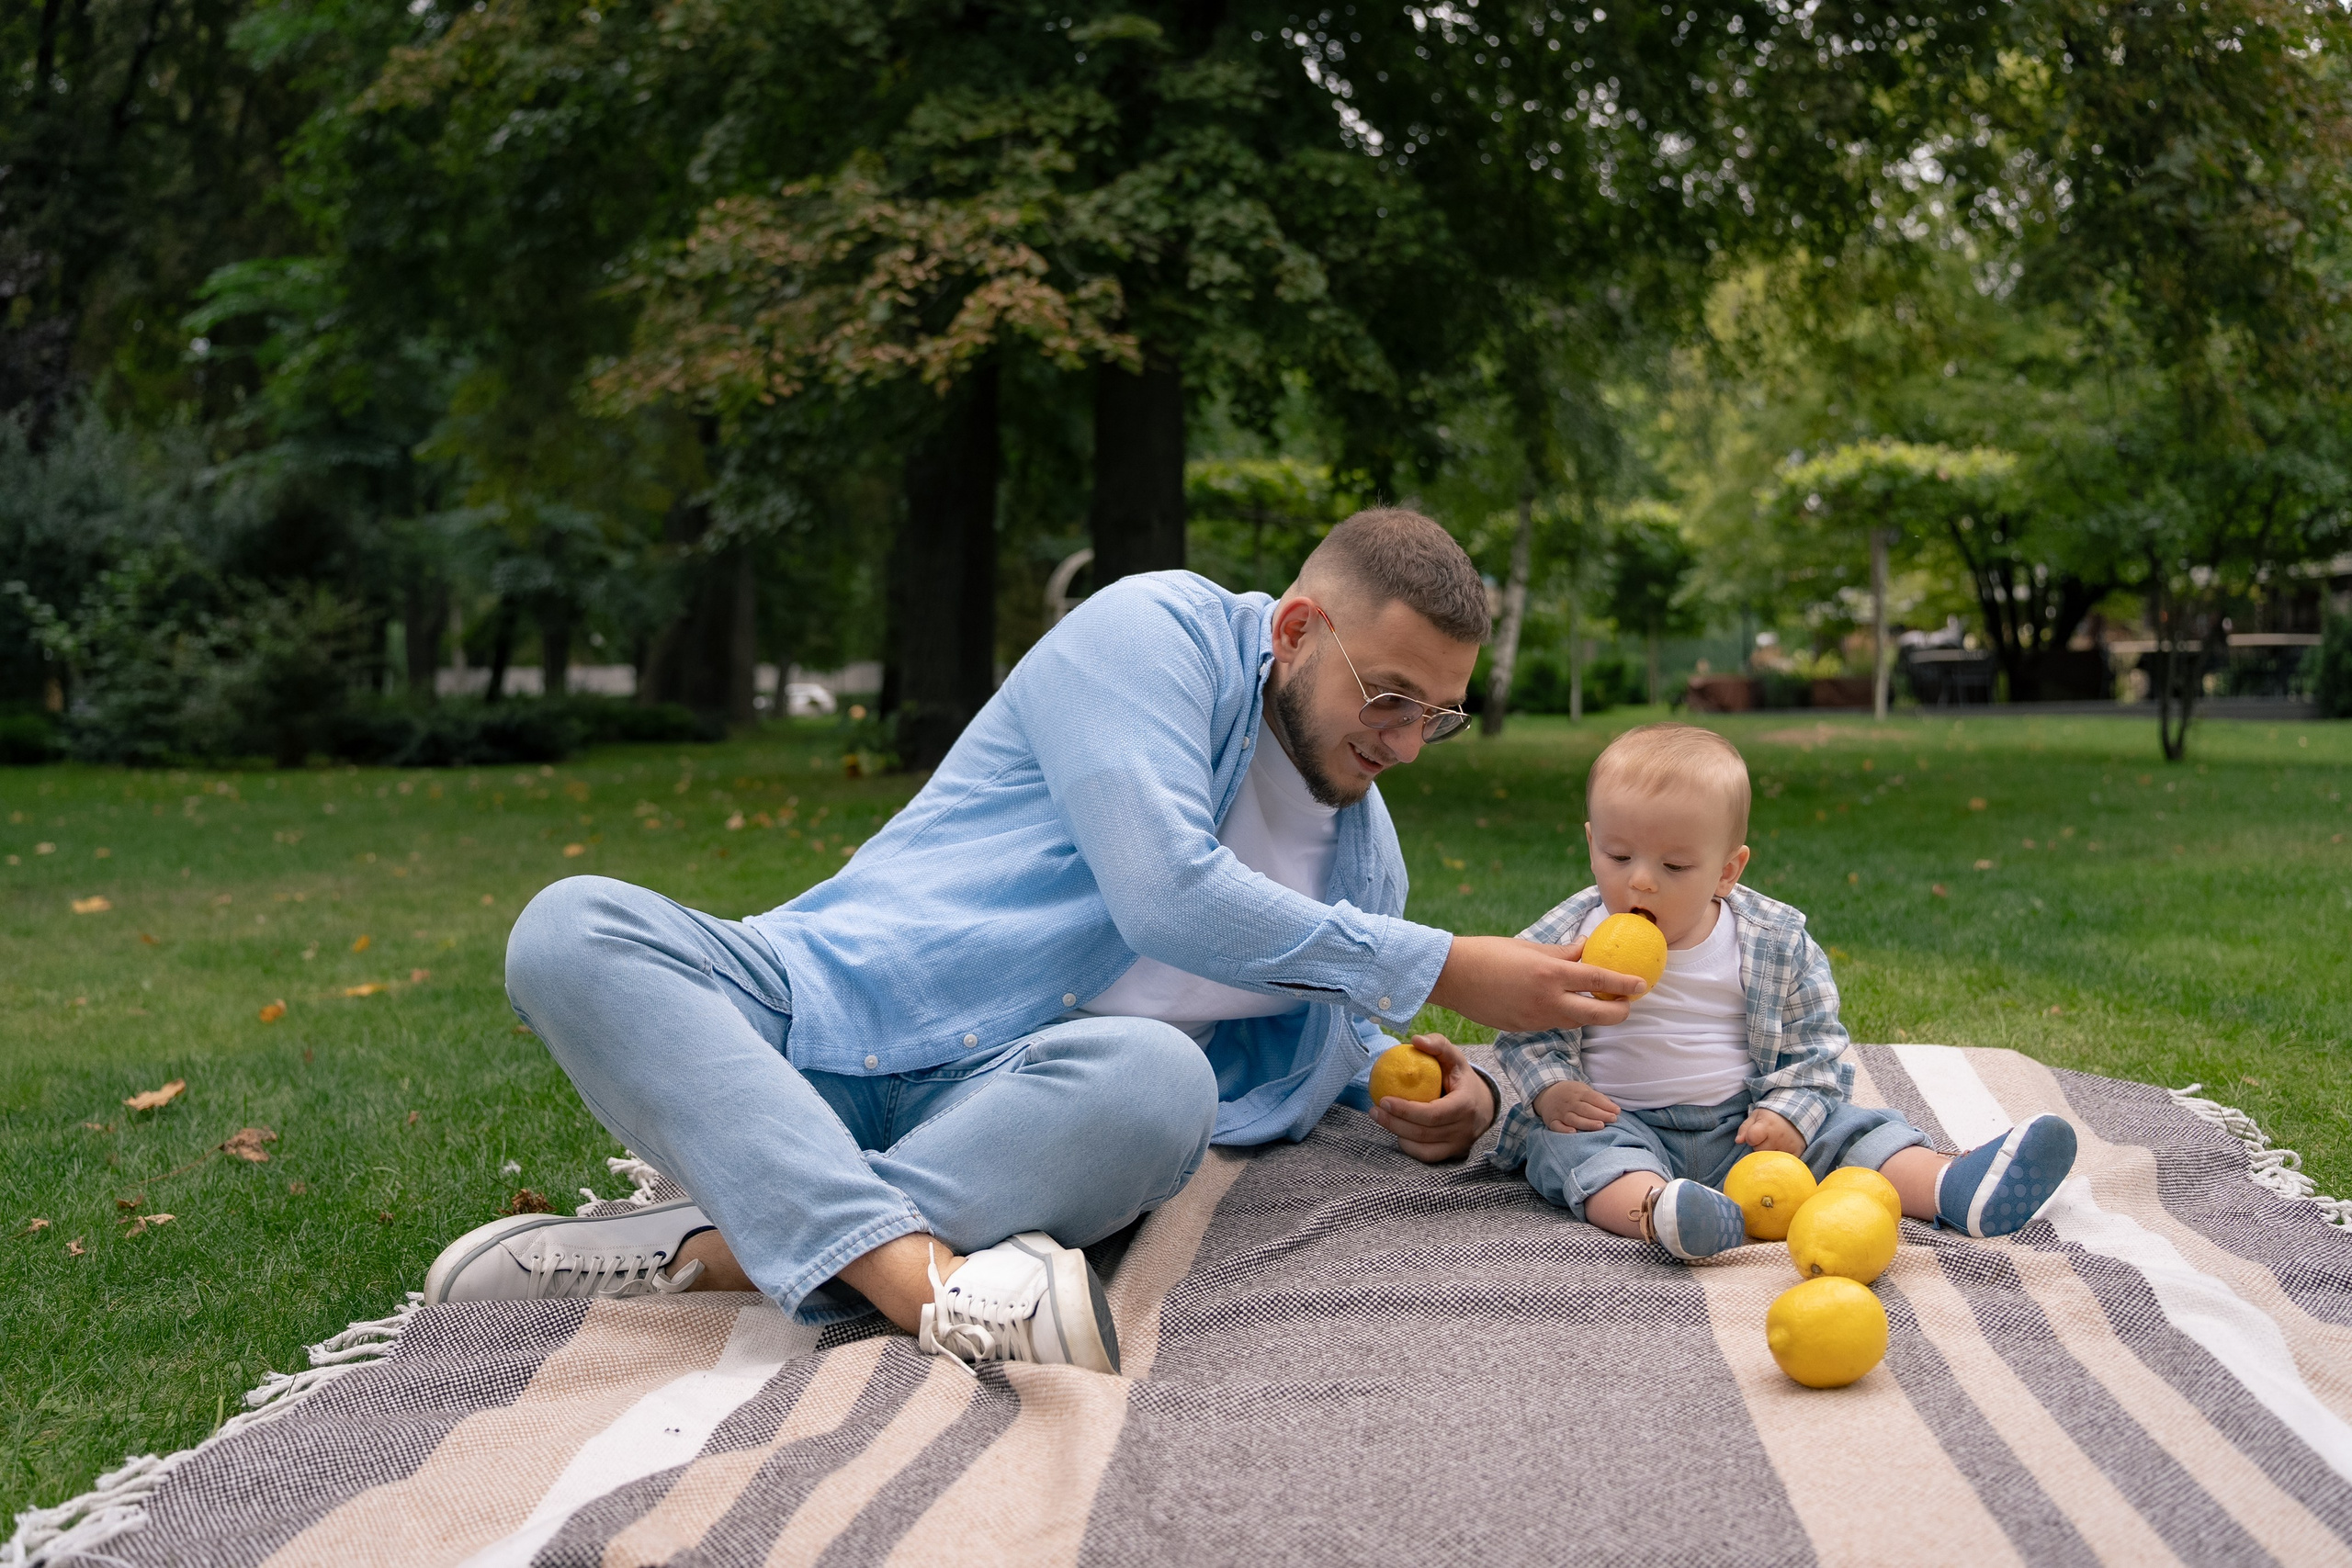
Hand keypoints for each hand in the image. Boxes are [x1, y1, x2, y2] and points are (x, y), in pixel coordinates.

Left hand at [1372, 1034, 1495, 1162]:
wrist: (1483, 1105)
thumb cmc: (1462, 1078)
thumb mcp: (1454, 1058)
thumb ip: (1438, 1045)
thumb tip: (1416, 1040)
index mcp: (1466, 1106)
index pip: (1433, 1113)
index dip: (1406, 1110)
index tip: (1384, 1098)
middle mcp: (1464, 1130)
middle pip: (1423, 1132)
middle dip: (1393, 1123)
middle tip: (1374, 1109)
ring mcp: (1459, 1145)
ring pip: (1422, 1147)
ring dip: (1396, 1133)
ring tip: (1379, 1117)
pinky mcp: (1452, 1154)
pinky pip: (1426, 1155)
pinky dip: (1408, 1146)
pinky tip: (1396, 1131)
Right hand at [1425, 935, 1646, 1034]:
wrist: (1452, 977)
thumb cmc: (1488, 953)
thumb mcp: (1529, 947)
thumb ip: (1563, 953)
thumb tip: (1587, 948)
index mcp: (1550, 974)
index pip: (1599, 980)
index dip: (1624, 983)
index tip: (1642, 983)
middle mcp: (1548, 1001)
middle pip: (1598, 1016)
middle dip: (1619, 1011)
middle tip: (1626, 1002)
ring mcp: (1536, 1019)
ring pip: (1576, 1022)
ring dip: (1591, 1014)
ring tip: (1597, 1000)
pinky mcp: (1524, 1028)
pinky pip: (1553, 1023)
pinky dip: (1564, 1014)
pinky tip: (1561, 1003)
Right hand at [1532, 1079, 1620, 1132]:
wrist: (1545, 1092)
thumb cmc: (1570, 1093)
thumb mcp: (1583, 1089)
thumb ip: (1597, 1098)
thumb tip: (1613, 1107)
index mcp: (1578, 1093)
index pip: (1593, 1098)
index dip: (1606, 1105)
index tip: (1617, 1111)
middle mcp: (1569, 1102)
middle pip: (1585, 1109)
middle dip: (1600, 1114)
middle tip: (1613, 1119)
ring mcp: (1560, 1112)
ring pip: (1574, 1118)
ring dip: (1587, 1123)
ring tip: (1600, 1126)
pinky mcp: (1552, 1121)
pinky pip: (1557, 1126)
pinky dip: (1564, 1129)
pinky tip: (1573, 1132)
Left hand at [1734, 1106, 1804, 1155]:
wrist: (1797, 1114)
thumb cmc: (1772, 1116)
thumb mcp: (1756, 1116)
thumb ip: (1745, 1128)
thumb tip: (1738, 1141)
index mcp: (1768, 1125)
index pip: (1751, 1139)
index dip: (1750, 1138)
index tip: (1755, 1134)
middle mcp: (1779, 1137)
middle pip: (1759, 1151)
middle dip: (1760, 1146)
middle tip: (1767, 1138)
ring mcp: (1789, 1146)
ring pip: (1770, 1159)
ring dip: (1769, 1153)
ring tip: (1774, 1144)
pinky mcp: (1797, 1153)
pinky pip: (1782, 1163)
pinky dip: (1779, 1159)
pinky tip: (1781, 1150)